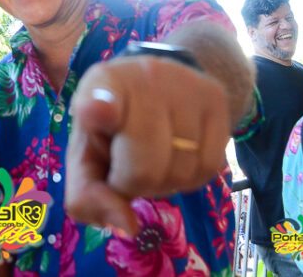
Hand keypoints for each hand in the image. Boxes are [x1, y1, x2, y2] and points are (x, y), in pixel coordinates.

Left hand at [65, 56, 229, 234]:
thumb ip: (87, 195)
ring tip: (154, 158)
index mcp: (99, 85)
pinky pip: (209, 166)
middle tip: (127, 168)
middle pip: (144, 166)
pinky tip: (178, 156)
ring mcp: (184, 84)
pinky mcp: (215, 97)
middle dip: (134, 184)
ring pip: (180, 171)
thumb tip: (127, 226)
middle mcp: (142, 77)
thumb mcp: (86, 156)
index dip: (99, 110)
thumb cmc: (112, 128)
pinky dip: (191, 177)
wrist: (157, 85)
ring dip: (165, 182)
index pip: (100, 97)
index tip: (96, 112)